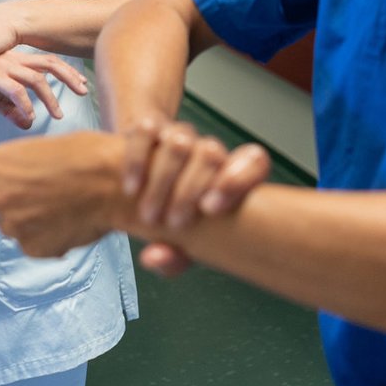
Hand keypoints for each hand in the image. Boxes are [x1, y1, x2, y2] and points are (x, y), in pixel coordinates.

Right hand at [0, 49, 87, 129]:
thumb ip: (10, 109)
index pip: (47, 62)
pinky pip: (14, 90)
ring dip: (50, 97)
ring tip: (57, 115)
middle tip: (84, 91)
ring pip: (35, 78)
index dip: (66, 72)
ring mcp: (2, 66)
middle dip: (70, 75)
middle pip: (49, 63)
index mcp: (14, 61)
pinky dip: (25, 104)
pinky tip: (29, 117)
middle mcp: (12, 60)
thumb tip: (28, 124)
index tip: (81, 84)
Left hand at [0, 131, 124, 255]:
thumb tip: (26, 182)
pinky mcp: (31, 249)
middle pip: (0, 203)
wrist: (110, 181)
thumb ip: (24, 168)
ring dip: (33, 222)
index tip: (33, 180)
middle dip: (20, 202)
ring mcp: (11, 225)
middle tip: (49, 198)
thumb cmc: (84, 155)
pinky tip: (69, 224)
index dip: (14, 179)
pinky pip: (34, 245)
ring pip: (16, 226)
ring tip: (63, 211)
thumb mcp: (43, 148)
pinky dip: (49, 238)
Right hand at [122, 119, 271, 275]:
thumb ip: (173, 257)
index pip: (254, 161)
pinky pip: (145, 132)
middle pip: (211, 154)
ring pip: (179, 143)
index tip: (211, 209)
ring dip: (163, 181)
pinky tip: (131, 189)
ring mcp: (179, 135)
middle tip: (174, 224)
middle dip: (189, 191)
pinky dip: (137, 162)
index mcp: (230, 174)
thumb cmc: (172, 215)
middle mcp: (208, 150)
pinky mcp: (150, 127)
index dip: (238, 179)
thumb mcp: (178, 243)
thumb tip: (155, 258)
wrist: (144, 180)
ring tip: (149, 216)